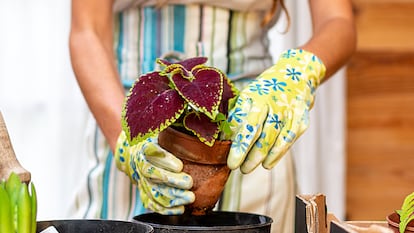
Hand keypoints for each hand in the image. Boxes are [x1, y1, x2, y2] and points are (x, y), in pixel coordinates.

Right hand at [115, 131, 194, 213]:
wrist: (137, 153)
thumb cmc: (159, 142)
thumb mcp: (165, 133)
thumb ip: (178, 133)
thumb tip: (201, 128)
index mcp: (146, 147)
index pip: (152, 151)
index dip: (165, 159)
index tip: (180, 165)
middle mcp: (141, 164)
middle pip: (154, 174)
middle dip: (173, 180)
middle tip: (189, 183)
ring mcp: (142, 180)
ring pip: (154, 191)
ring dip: (172, 197)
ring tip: (189, 198)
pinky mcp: (144, 192)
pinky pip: (152, 203)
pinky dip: (165, 209)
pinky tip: (179, 208)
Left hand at [227, 49, 325, 172]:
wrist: (297, 76)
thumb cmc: (265, 90)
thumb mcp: (248, 96)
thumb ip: (236, 115)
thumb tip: (223, 138)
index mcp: (257, 97)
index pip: (247, 124)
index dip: (239, 144)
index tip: (231, 161)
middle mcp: (275, 104)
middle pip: (262, 134)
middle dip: (249, 154)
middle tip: (237, 168)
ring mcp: (290, 112)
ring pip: (276, 140)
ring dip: (261, 156)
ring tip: (247, 168)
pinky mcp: (302, 120)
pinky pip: (289, 140)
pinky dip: (278, 154)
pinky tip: (267, 164)